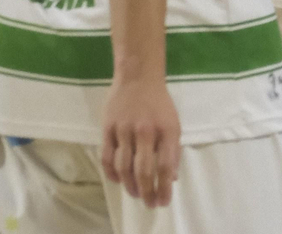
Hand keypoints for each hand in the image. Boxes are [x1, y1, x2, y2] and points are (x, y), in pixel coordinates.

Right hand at [100, 76, 180, 208]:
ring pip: (124, 167)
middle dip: (147, 192)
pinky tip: (118, 180)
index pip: (166, 166)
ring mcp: (125, 130)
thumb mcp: (173, 124)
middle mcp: (146, 132)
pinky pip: (108, 157)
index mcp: (167, 131)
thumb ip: (172, 150)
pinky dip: (112, 173)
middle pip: (144, 170)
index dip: (164, 188)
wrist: (138, 78)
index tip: (163, 202)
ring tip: (135, 194)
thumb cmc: (159, 103)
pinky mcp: (108, 128)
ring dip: (130, 185)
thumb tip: (170, 178)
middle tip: (148, 204)